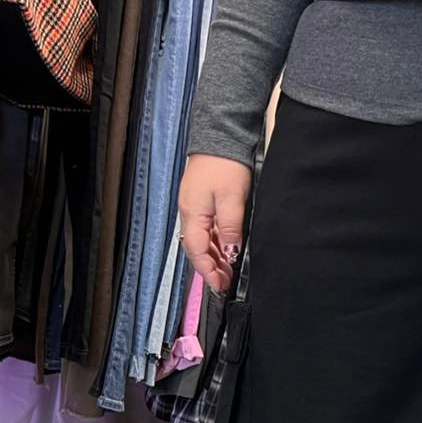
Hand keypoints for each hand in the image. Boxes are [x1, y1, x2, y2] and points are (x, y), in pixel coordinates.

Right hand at [178, 154, 252, 292]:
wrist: (221, 137)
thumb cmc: (225, 165)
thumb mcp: (232, 199)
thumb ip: (230, 228)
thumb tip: (230, 252)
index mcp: (192, 214)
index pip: (196, 251)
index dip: (208, 271)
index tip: (220, 285)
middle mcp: (190, 213)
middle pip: (197, 249)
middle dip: (211, 268)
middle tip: (226, 282)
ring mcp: (195, 208)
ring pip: (202, 240)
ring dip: (214, 257)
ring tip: (228, 271)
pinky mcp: (202, 202)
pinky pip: (206, 230)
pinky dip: (215, 243)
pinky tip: (226, 250)